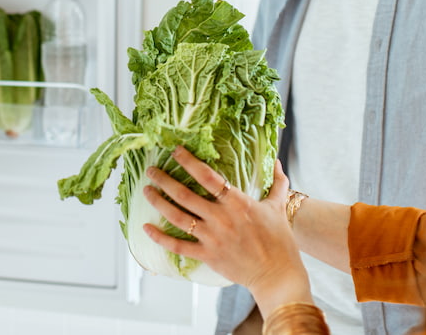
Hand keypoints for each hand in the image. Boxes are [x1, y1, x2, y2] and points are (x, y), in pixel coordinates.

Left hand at [142, 146, 313, 312]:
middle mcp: (221, 218)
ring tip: (146, 191)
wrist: (277, 274)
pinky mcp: (208, 255)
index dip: (189, 162)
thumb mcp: (278, 207)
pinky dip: (160, 237)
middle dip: (164, 180)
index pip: (207, 177)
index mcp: (237, 202)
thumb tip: (277, 162)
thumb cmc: (279, 241)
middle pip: (185, 195)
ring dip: (159, 202)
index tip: (175, 151)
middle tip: (151, 170)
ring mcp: (212, 237)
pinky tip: (146, 227)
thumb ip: (277, 183)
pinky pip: (178, 246)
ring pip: (178, 217)